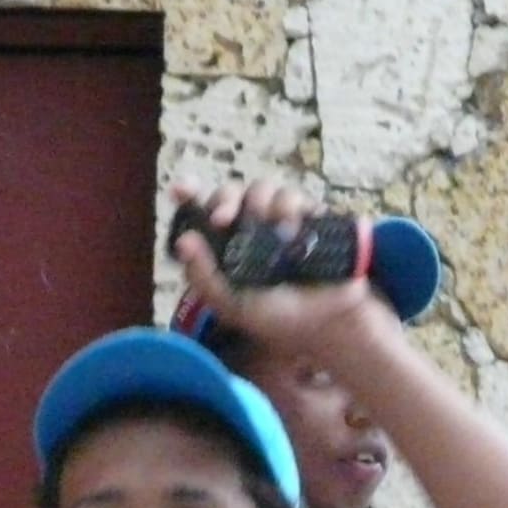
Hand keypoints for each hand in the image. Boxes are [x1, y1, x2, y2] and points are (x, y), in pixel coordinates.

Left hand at [169, 177, 387, 361]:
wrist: (326, 320)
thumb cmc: (277, 317)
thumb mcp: (232, 305)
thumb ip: (204, 277)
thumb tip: (184, 240)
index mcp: (225, 246)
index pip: (203, 211)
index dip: (189, 194)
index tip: (180, 189)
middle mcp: (249, 227)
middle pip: (231, 192)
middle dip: (224, 199)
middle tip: (223, 219)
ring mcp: (279, 218)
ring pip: (262, 188)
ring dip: (261, 204)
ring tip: (273, 230)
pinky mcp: (307, 215)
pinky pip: (293, 195)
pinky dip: (290, 206)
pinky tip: (292, 228)